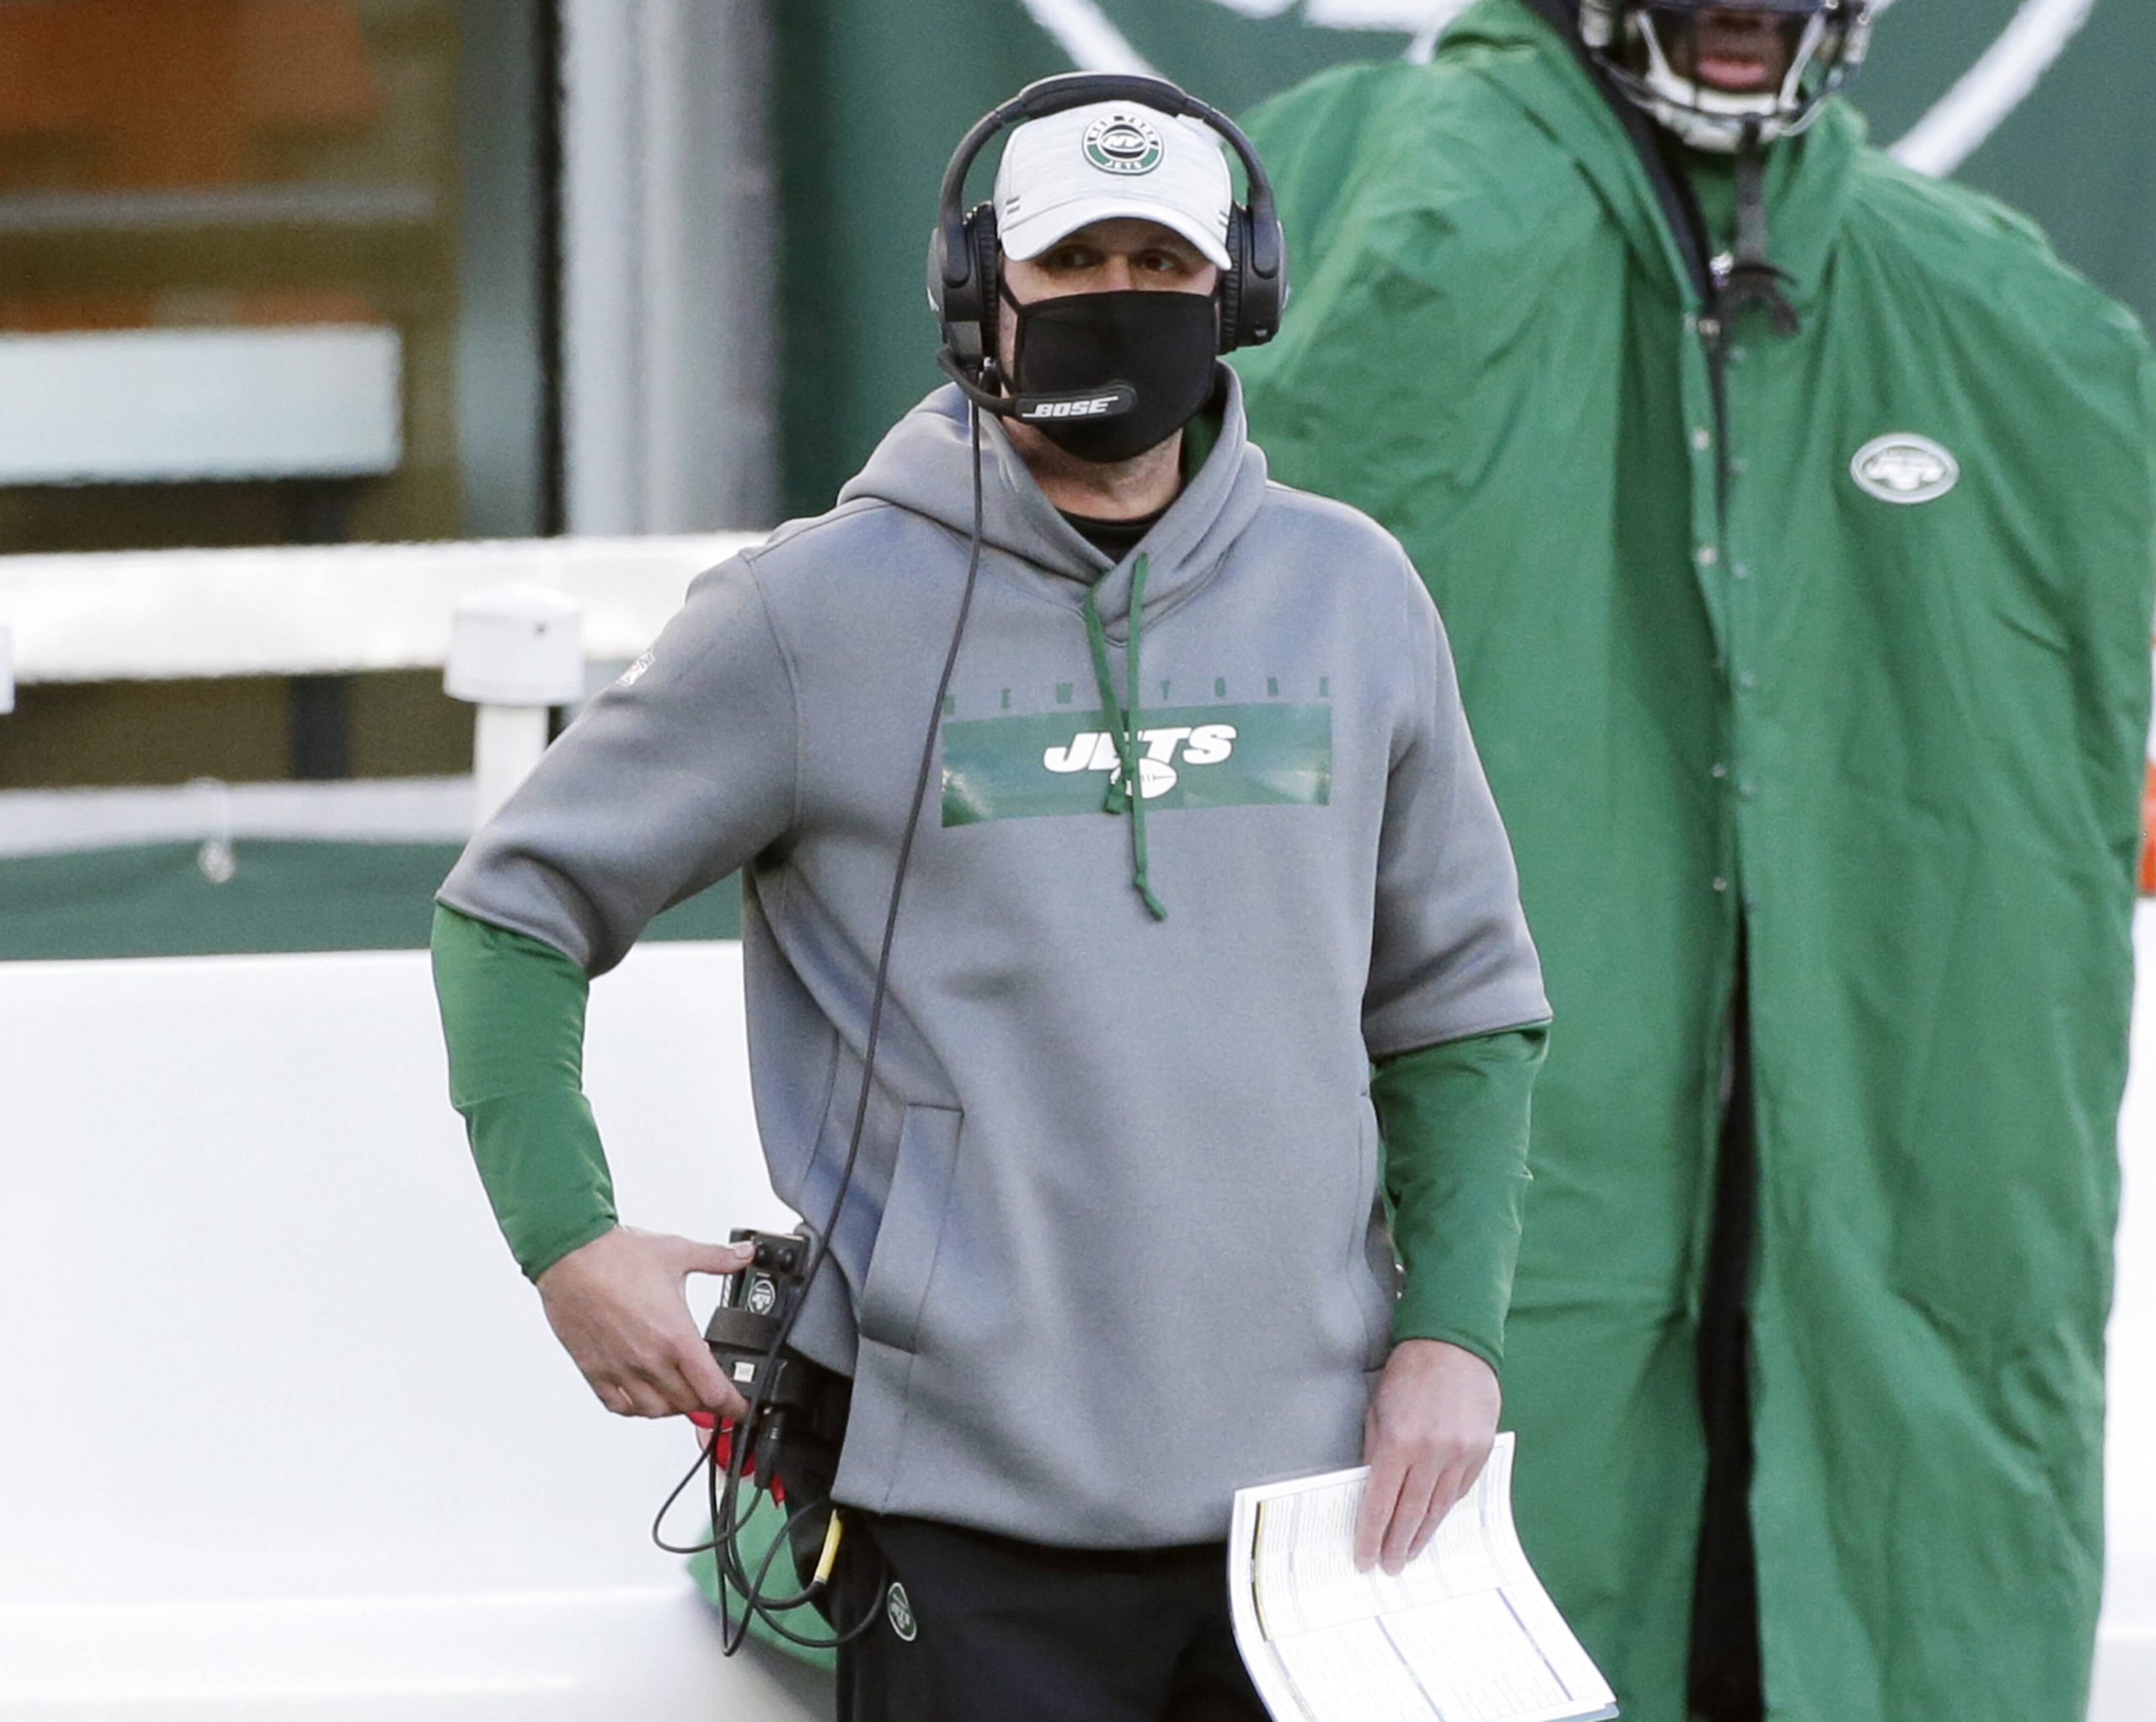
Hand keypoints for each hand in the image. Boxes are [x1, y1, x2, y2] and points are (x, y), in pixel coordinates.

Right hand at [534, 1225, 755, 1420]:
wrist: (570, 1255)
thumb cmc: (617, 1255)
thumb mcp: (678, 1252)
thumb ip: (717, 1258)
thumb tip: (745, 1254)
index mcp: (676, 1336)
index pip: (713, 1390)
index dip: (733, 1404)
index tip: (740, 1406)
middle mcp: (650, 1360)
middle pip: (688, 1404)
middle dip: (706, 1402)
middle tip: (712, 1392)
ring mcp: (621, 1369)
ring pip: (655, 1411)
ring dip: (673, 1408)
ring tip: (681, 1394)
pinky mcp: (595, 1370)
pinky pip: (618, 1406)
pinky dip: (635, 1409)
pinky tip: (643, 1396)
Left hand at [1356, 1338, 1501, 1574]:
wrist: (1454, 1346)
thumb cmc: (1408, 1374)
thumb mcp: (1378, 1409)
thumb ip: (1375, 1452)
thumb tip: (1372, 1492)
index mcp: (1398, 1440)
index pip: (1380, 1501)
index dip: (1370, 1534)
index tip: (1364, 1558)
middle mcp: (1431, 1452)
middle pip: (1411, 1513)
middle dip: (1397, 1544)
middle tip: (1389, 1567)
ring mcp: (1460, 1454)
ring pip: (1438, 1508)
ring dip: (1422, 1535)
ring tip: (1410, 1554)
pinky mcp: (1480, 1452)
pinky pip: (1460, 1491)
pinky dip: (1444, 1509)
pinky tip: (1433, 1522)